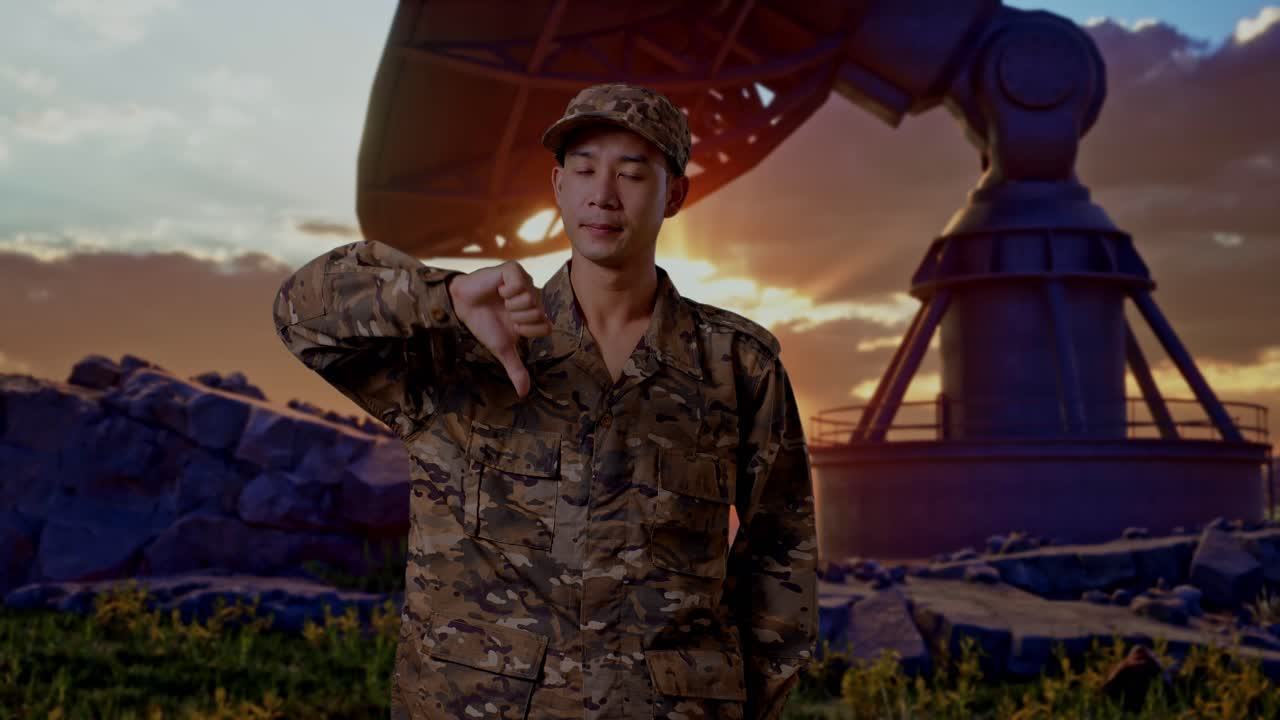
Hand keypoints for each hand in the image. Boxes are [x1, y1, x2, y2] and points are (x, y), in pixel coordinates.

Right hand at [446, 261, 551, 396]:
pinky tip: (499, 289)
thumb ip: (516, 369)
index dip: (526, 330)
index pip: (546, 326)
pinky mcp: (514, 270)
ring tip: (500, 301)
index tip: (512, 326)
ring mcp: (525, 282)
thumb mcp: (502, 349)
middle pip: (539, 313)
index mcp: (535, 315)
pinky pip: (520, 283)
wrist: (462, 306)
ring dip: (511, 305)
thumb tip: (523, 394)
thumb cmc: (484, 325)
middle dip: (518, 318)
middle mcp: (534, 298)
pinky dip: (507, 290)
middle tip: (505, 312)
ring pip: (531, 299)